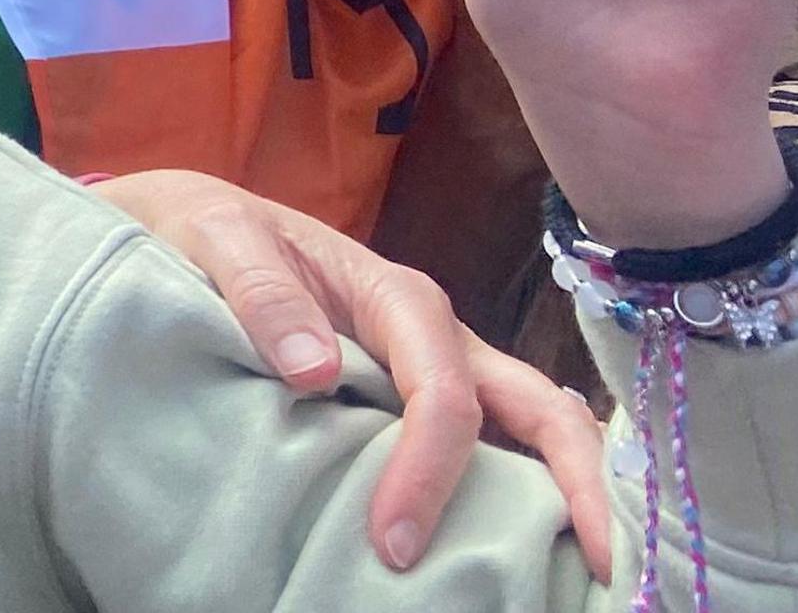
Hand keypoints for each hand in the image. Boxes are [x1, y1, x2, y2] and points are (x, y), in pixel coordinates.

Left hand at [98, 171, 610, 576]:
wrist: (195, 227)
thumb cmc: (213, 234)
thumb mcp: (221, 241)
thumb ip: (262, 295)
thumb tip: (315, 369)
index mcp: (398, 299)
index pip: (443, 395)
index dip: (430, 470)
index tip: (395, 542)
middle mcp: (439, 337)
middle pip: (539, 407)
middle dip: (577, 483)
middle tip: (602, 568)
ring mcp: (442, 368)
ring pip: (532, 428)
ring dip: (567, 492)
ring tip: (594, 570)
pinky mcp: (423, 399)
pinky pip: (494, 444)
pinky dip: (524, 491)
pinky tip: (528, 546)